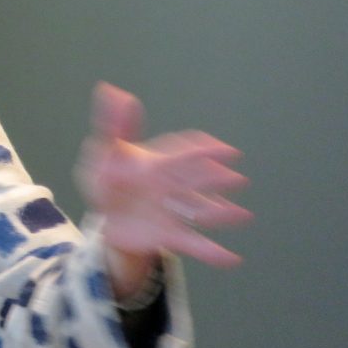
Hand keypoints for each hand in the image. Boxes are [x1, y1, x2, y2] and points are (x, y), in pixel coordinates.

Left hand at [75, 82, 252, 274]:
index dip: (202, 150)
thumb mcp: (104, 150)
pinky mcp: (168, 235)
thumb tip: (109, 88)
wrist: (108, 216)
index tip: (227, 151)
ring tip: (244, 215)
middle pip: (194, 180)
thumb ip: (110, 124)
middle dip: (214, 179)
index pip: (182, 152)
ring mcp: (171, 211)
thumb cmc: (110, 178)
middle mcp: (169, 186)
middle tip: (238, 179)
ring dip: (221, 213)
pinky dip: (212, 252)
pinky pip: (192, 244)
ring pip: (199, 211)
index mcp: (156, 163)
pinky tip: (232, 259)